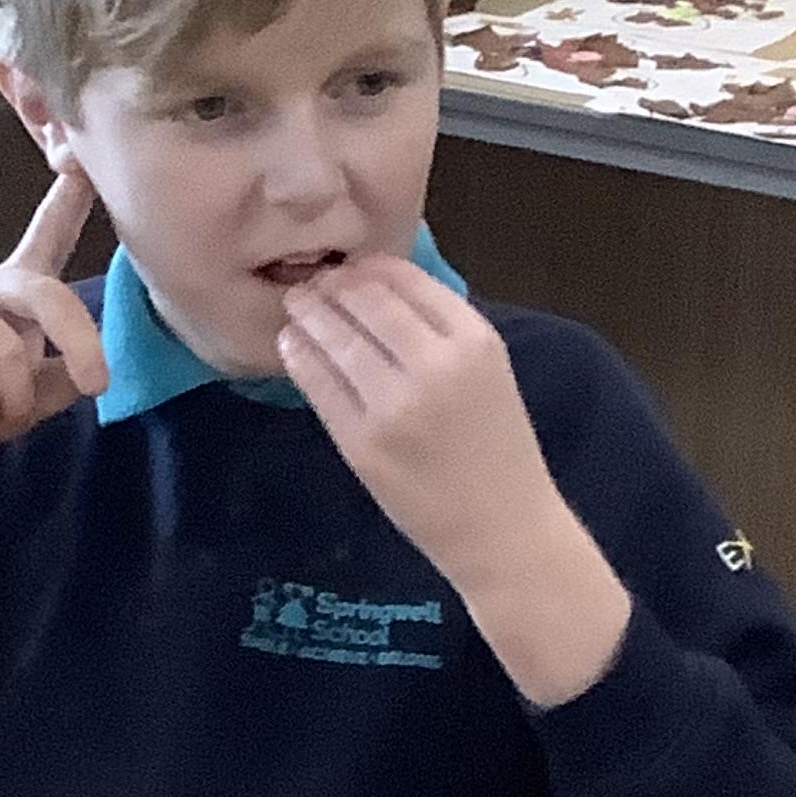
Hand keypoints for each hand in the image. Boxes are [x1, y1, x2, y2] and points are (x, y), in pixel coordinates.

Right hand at [0, 165, 104, 639]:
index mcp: (16, 290)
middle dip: (80, 345)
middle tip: (97, 386)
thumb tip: (88, 368)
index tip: (82, 157)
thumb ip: (70, 371)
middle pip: (43, 293)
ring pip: (4, 352)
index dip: (68, 198)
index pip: (47, 234)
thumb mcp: (43, 393)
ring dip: (13, 403)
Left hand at [276, 253, 630, 705]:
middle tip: (310, 281)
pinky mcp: (362, 443)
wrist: (502, 530)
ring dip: (309, 315)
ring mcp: (393, 406)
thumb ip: (441, 330)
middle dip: (331, 286)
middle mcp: (434, 365)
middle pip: (365, 303)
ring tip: (296, 304)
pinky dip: (301, 358)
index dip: (367, 267)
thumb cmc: (496, 449)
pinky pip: (320, 386)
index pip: (405, 280)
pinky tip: (292, 345)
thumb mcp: (488, 372)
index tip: (348, 267)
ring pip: (336, 340)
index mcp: (473, 341)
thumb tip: (377, 286)